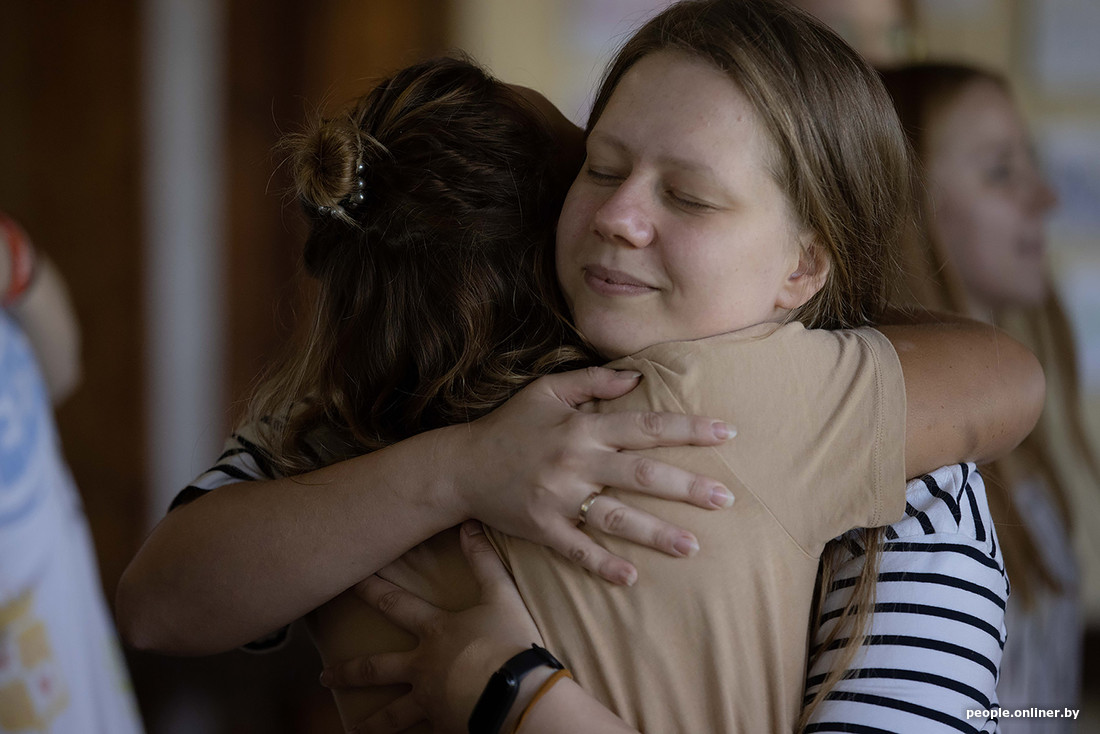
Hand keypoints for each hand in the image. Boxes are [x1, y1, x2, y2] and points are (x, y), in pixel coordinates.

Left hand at [323, 522, 543, 733]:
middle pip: (377, 669)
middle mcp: (423, 668)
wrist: (517, 694)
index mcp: (435, 633)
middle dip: (348, 671)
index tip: (346, 581)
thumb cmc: (509, 642)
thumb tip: (469, 524)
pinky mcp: (443, 727)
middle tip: (324, 676)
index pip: (395, 605)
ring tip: (354, 729)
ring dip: (370, 723)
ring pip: (391, 715)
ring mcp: (430, 702)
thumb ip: (484, 561)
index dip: (370, 590)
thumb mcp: (501, 596)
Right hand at [447, 366, 735, 584]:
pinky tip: (630, 577)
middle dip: (686, 486)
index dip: (687, 428)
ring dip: (655, 532)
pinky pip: (576, 549)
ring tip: (692, 547)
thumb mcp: (546, 390)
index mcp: (582, 428)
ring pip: (615, 516)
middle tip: (726, 498)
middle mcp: (575, 463)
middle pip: (640, 474)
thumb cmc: (509, 425)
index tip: (726, 433)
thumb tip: (636, 377)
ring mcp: (559, 499)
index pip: (645, 426)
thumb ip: (593, 382)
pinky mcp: (542, 528)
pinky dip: (601, 564)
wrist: (461, 466)